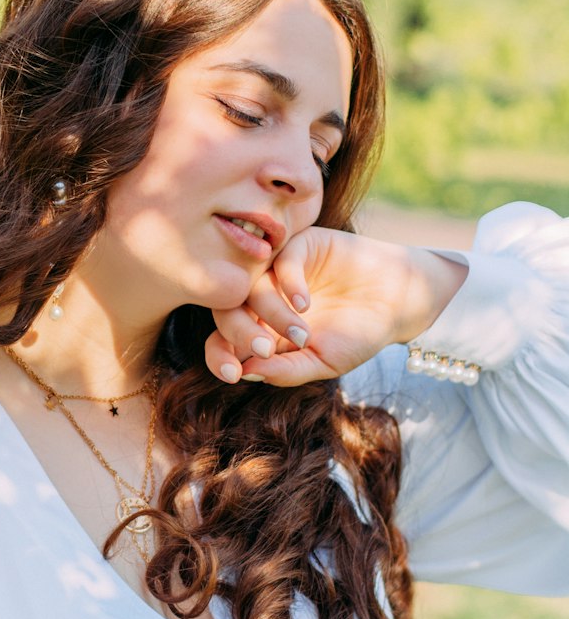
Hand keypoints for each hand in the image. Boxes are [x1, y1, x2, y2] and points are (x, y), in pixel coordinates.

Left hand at [204, 228, 467, 386]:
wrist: (399, 302)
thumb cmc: (359, 336)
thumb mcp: (322, 362)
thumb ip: (285, 370)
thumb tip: (245, 372)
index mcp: (261, 329)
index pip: (223, 342)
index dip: (219, 358)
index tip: (232, 373)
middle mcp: (261, 298)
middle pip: (226, 311)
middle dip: (239, 334)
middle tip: (265, 348)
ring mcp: (278, 270)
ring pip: (250, 286)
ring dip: (270, 312)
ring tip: (302, 333)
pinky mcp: (300, 245)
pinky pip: (279, 259)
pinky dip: (287, 282)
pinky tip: (305, 303)